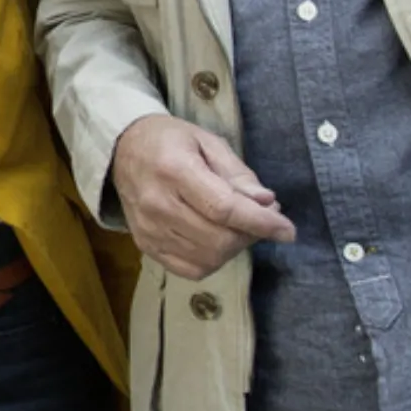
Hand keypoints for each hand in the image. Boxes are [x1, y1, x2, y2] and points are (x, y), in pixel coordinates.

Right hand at [109, 114, 294, 280]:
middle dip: (251, 234)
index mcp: (174, 170)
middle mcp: (157, 204)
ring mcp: (149, 229)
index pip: (224, 208)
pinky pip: (191, 269)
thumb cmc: (171, 141)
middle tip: (261, 219)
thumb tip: (267, 203)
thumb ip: (238, 174)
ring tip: (238, 227)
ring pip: (208, 258)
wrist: (123, 149)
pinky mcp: (146, 245)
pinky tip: (217, 240)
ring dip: (235, 248)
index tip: (288, 230)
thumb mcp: (208, 142)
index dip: (261, 222)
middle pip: (218, 239)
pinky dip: (214, 260)